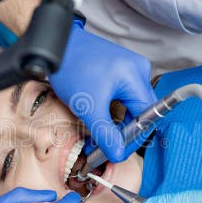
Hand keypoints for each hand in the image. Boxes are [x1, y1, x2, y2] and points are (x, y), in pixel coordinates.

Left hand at [49, 20, 156, 161]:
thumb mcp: (88, 107)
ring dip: (117, 123)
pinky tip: (99, 120)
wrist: (55, 47)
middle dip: (124, 133)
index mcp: (135, 76)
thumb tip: (117, 154)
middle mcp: (137, 69)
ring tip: (99, 136)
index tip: (118, 153)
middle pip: (141, 111)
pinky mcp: (119, 68)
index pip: (146, 116)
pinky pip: (123, 95)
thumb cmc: (70, 67)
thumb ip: (105, 134)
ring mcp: (129, 67)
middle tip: (107, 148)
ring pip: (131, 105)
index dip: (133, 139)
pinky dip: (112, 110)